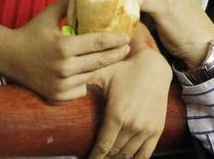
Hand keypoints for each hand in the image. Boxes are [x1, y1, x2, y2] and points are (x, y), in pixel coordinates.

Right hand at [1, 0, 131, 101]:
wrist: (8, 57)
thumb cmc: (30, 33)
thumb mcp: (48, 15)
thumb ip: (68, 3)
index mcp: (64, 47)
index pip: (98, 43)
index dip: (115, 40)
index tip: (126, 37)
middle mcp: (64, 68)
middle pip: (100, 62)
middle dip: (117, 54)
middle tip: (126, 48)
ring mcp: (60, 85)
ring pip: (91, 77)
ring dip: (100, 68)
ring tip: (109, 58)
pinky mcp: (56, 97)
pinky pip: (81, 90)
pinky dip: (85, 82)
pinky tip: (86, 72)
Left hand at [88, 44, 171, 158]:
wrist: (154, 65)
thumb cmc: (124, 68)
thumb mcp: (102, 73)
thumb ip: (82, 83)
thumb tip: (56, 92)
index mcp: (116, 114)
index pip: (103, 147)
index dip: (94, 157)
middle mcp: (132, 125)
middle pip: (114, 153)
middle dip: (104, 158)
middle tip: (96, 157)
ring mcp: (146, 129)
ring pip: (128, 155)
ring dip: (117, 158)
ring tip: (108, 157)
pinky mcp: (157, 129)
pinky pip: (145, 154)